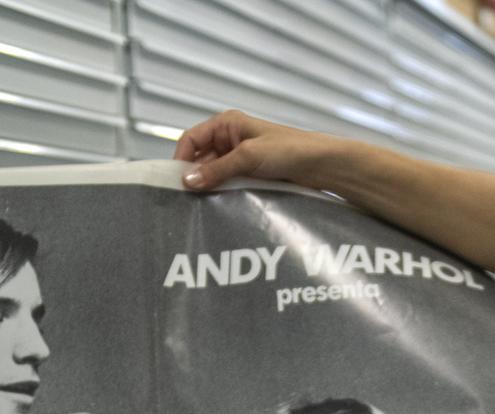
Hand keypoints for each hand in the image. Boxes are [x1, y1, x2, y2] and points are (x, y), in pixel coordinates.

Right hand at [174, 109, 333, 191]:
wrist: (320, 164)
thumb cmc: (287, 150)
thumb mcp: (248, 157)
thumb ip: (217, 170)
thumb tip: (186, 183)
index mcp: (226, 124)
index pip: (191, 139)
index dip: (180, 159)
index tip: (174, 183)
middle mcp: (230, 139)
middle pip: (200, 158)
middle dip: (193, 176)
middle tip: (185, 201)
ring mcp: (240, 157)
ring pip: (214, 173)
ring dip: (208, 187)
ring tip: (199, 207)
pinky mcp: (250, 174)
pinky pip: (228, 183)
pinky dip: (222, 192)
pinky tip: (218, 206)